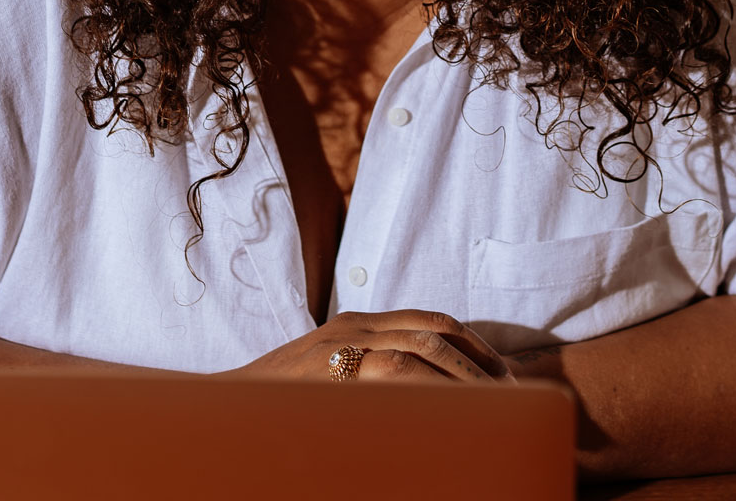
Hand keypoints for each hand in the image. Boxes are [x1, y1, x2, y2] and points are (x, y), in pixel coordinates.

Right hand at [235, 310, 516, 383]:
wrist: (224, 404)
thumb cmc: (280, 402)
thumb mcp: (331, 378)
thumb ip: (368, 375)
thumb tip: (421, 399)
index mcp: (359, 322)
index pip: (431, 322)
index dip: (472, 345)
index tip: (502, 375)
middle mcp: (355, 324)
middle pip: (435, 332)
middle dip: (478, 363)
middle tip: (511, 396)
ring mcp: (342, 342)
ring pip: (420, 350)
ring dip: (464, 378)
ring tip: (493, 407)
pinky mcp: (331, 366)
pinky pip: (392, 371)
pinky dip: (429, 388)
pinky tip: (450, 412)